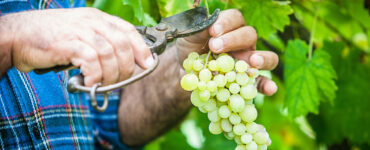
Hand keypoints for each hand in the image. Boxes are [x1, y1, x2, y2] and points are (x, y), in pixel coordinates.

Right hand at [4, 8, 152, 85]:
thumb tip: (122, 65)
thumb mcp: (81, 35)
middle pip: (122, 44)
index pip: (128, 31)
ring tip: (104, 84)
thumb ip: (101, 45)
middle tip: (120, 81)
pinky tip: (91, 82)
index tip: (148, 64)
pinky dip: (96, 75)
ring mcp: (80, 31)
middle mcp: (92, 22)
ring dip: (111, 74)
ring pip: (109, 54)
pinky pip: (92, 60)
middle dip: (127, 67)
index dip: (142, 49)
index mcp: (97, 18)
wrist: (20, 35)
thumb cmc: (52, 38)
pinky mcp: (68, 43)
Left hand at [176, 9, 277, 95]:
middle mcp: (243, 43)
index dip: (226, 23)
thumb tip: (209, 26)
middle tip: (215, 47)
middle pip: (249, 35)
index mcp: (230, 28)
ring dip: (263, 58)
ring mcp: (249, 62)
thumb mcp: (190, 37)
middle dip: (234, 40)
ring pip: (266, 57)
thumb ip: (199, 30)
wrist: (185, 72)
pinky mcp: (248, 81)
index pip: (235, 19)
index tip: (213, 31)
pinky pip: (261, 83)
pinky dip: (267, 85)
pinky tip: (270, 88)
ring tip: (254, 62)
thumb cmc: (190, 49)